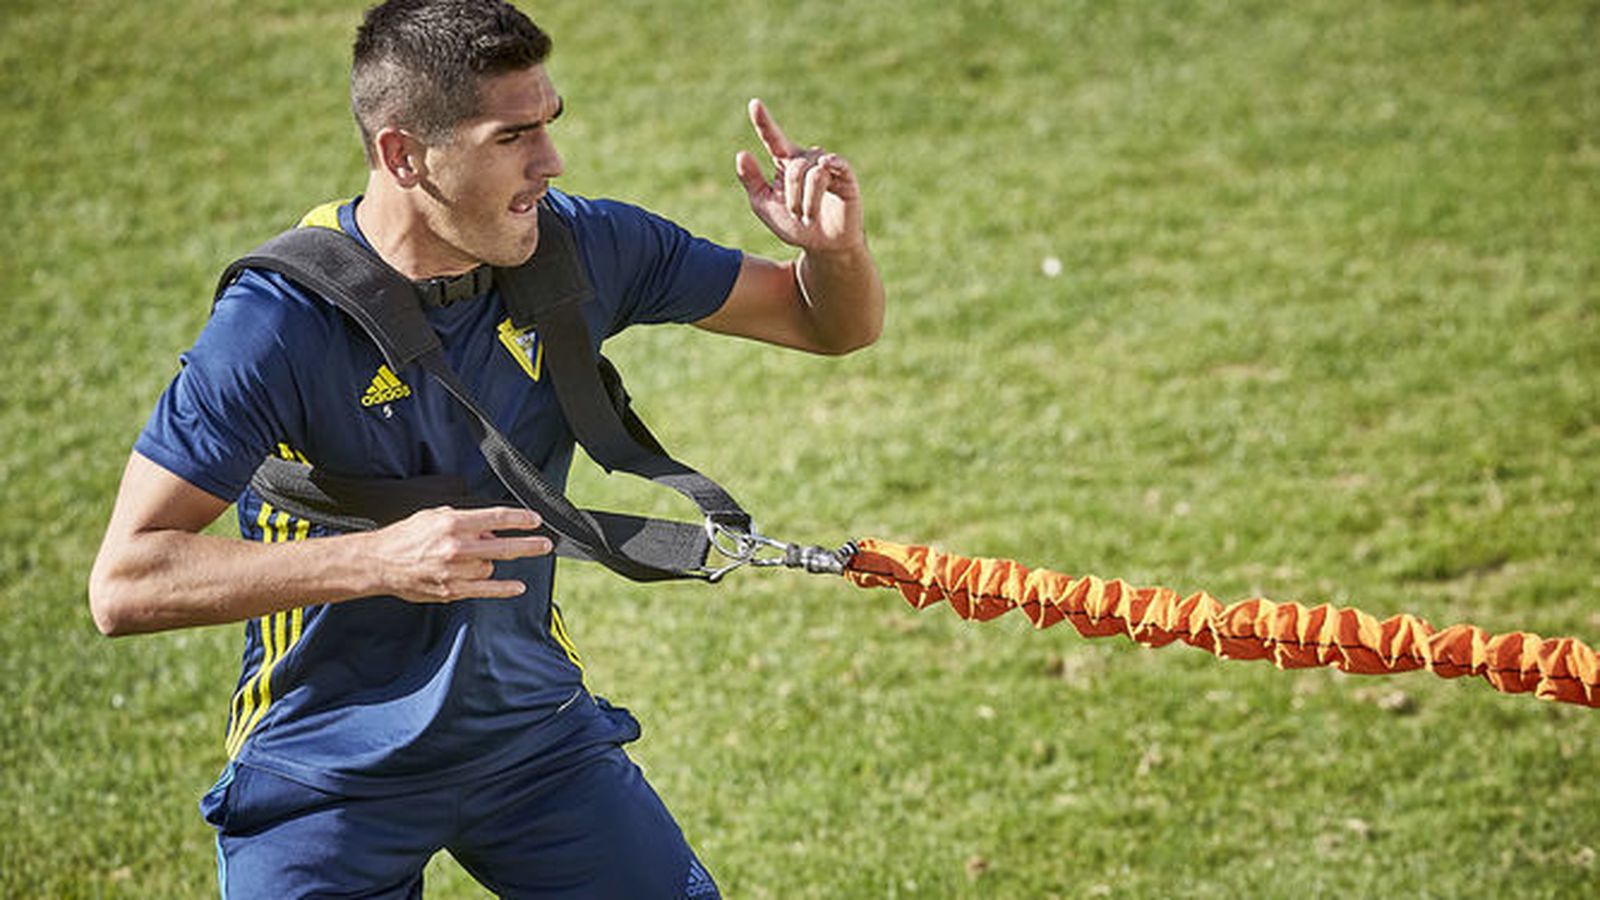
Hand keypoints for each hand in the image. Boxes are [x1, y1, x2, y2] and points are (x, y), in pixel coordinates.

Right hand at [371, 506, 552, 602]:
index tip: (535, 520)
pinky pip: (485, 590)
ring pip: (490, 567)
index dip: (519, 519)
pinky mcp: (450, 590)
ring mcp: (454, 571)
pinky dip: (504, 588)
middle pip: (503, 546)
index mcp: (452, 524)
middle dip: (529, 545)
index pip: (495, 518)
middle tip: (546, 544)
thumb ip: (464, 520)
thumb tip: (490, 530)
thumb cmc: (405, 537)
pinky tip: (518, 586)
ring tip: (468, 559)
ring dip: (489, 562)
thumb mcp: (434, 516)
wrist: (379, 563)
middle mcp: (456, 547)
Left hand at [735, 99, 864, 252]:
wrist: (823, 247)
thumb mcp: (765, 206)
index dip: (764, 121)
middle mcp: (806, 160)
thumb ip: (751, 181)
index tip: (754, 104)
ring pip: (812, 172)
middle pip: (794, 167)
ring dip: (807, 201)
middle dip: (792, 197)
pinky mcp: (846, 175)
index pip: (773, 138)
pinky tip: (826, 168)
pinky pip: (835, 164)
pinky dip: (829, 168)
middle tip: (796, 215)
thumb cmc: (794, 227)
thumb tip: (742, 153)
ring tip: (809, 217)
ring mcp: (827, 166)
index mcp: (785, 163)